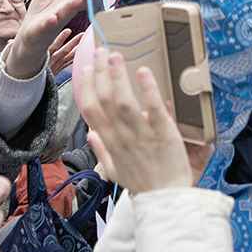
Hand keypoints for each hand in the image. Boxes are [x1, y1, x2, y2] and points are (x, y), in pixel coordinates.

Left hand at [3, 0, 90, 78]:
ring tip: (78, 0)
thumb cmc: (44, 9)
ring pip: (66, 12)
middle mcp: (66, 7)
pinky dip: (50, 22)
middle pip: (78, 0)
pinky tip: (53, 18)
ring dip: (72, 6)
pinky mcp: (42, 29)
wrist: (30, 33)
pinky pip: (47, 25)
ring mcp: (55, 19)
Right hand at [74, 42, 194, 195]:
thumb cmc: (141, 184)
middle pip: (104, 100)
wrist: (165, 200)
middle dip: (101, 73)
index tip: (86, 68)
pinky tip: (143, 72)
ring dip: (118, 77)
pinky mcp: (163, 134)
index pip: (90, 111)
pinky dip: (147, 90)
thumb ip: (101, 150)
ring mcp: (141, 135)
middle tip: (102, 50)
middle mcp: (121, 137)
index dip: (86, 87)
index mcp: (109, 143)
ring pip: (123, 102)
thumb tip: (89, 133)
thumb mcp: (114, 171)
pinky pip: (153, 109)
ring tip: (116, 56)